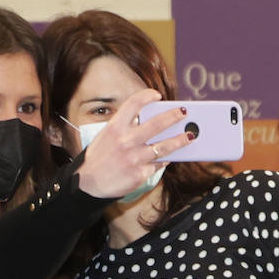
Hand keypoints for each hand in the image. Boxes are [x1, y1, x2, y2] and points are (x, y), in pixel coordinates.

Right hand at [77, 90, 195, 199]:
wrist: (87, 183)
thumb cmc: (98, 158)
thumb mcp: (106, 136)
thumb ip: (125, 127)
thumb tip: (150, 121)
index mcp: (115, 128)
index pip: (134, 104)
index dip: (147, 96)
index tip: (157, 95)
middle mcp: (125, 141)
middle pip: (156, 124)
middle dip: (174, 116)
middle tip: (184, 112)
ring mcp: (134, 158)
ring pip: (165, 147)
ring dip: (180, 140)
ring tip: (190, 135)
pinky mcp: (140, 174)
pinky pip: (159, 164)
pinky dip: (166, 159)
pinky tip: (172, 155)